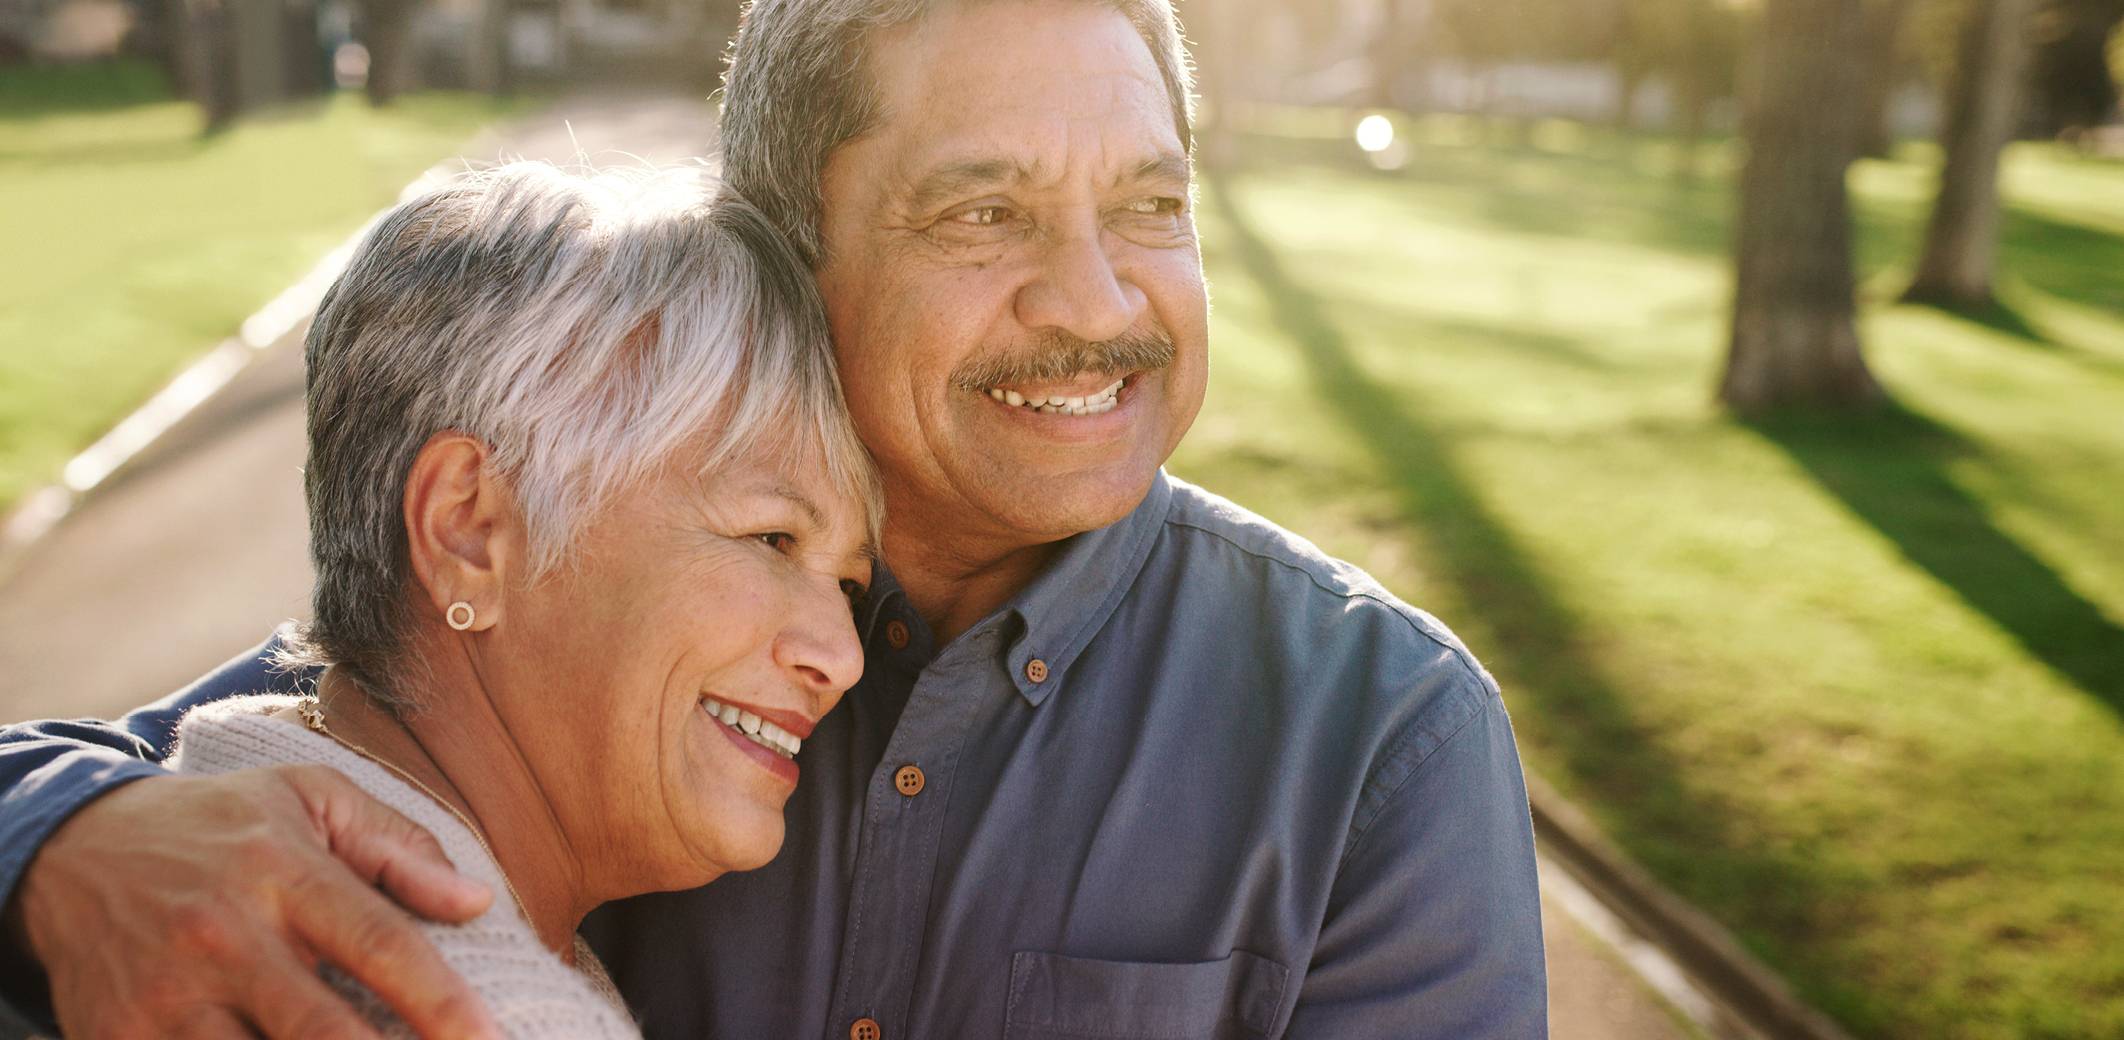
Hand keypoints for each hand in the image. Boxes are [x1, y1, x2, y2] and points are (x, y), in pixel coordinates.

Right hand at [7, 768, 500, 1038]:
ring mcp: (169, 997)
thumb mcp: (308, 799)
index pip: (379, 945)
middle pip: (321, 1029)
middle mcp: (225, 937)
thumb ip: (397, 848)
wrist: (73, 848)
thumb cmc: (220, 826)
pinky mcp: (121, 1038)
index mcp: (283, 873)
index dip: (441, 1003)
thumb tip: (475, 902)